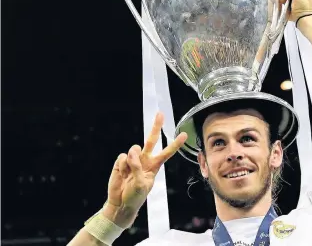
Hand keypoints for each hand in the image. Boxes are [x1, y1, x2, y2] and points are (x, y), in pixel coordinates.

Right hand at [102, 112, 186, 227]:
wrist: (120, 203)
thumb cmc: (135, 196)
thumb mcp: (141, 184)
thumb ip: (137, 167)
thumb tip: (132, 152)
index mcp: (154, 166)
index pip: (167, 152)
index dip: (175, 144)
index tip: (184, 135)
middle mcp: (145, 159)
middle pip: (151, 140)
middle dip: (156, 127)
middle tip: (160, 114)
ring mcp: (133, 159)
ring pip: (134, 148)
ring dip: (132, 159)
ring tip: (129, 173)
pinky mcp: (121, 161)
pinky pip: (122, 157)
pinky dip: (122, 165)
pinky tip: (121, 173)